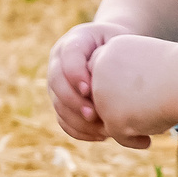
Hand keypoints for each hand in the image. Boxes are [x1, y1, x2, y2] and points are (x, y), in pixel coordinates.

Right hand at [47, 22, 132, 141]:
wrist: (109, 49)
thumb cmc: (119, 45)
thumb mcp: (121, 41)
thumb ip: (117, 55)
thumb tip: (119, 87)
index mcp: (73, 42)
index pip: (67, 57)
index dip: (74, 74)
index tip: (88, 89)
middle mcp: (59, 63)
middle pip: (56, 84)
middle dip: (74, 102)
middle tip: (93, 114)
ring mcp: (57, 85)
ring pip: (59, 106)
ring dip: (79, 122)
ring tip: (105, 130)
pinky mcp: (62, 103)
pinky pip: (64, 121)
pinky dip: (80, 131)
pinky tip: (102, 135)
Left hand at [88, 32, 177, 149]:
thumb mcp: (151, 66)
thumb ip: (130, 78)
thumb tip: (119, 101)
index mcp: (111, 48)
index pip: (104, 74)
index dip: (117, 88)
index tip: (137, 96)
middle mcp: (100, 69)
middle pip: (101, 96)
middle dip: (117, 107)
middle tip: (140, 114)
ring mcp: (102, 94)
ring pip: (107, 116)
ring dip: (126, 124)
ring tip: (149, 125)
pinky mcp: (112, 118)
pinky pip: (118, 135)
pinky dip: (132, 139)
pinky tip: (147, 141)